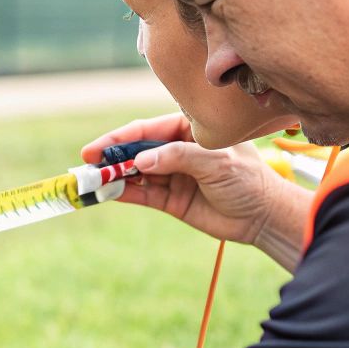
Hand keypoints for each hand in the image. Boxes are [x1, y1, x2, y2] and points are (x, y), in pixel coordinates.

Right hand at [79, 113, 310, 268]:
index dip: (120, 138)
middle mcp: (175, 150)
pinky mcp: (169, 200)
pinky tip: (106, 194)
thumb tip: (141, 161)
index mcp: (188, 130)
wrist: (262, 216)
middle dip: (111, 157)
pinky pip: (141, 194)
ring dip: (113, 177)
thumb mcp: (216, 162)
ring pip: (134, 173)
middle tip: (86, 164)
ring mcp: (171, 176)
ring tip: (90, 181)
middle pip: (136, 151)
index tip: (97, 148)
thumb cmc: (247, 179)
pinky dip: (122, 194)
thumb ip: (179, 157)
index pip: (148, 130)